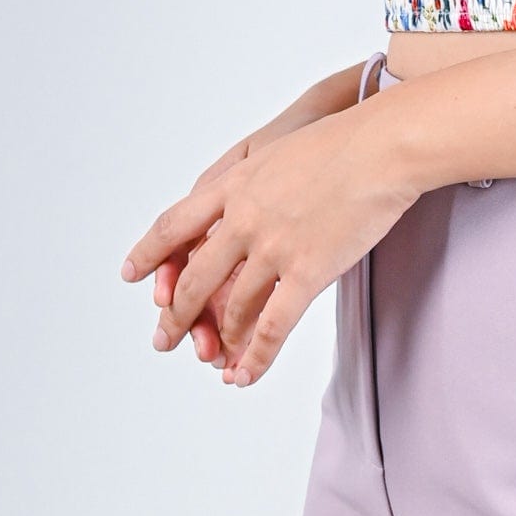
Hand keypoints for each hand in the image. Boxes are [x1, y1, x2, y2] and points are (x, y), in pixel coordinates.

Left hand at [122, 95, 418, 387]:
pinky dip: (256, 356)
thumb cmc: (346, 140)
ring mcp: (272, 247)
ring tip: (213, 361)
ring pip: (231, 307)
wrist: (383, 146)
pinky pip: (272, 325)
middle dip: (176, 315)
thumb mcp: (281, 151)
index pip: (175, 225)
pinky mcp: (307, 271)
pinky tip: (245, 375)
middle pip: (194, 277)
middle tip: (164, 339)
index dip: (150, 253)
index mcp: (235, 185)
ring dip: (220, 340)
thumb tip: (246, 199)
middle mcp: (244, 218)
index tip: (132, 274)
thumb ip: (255, 180)